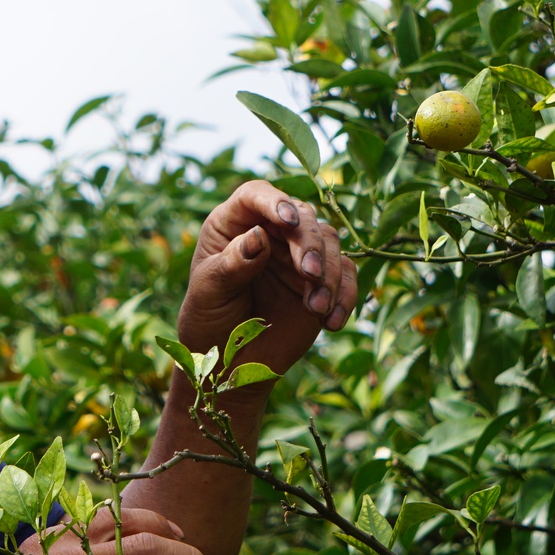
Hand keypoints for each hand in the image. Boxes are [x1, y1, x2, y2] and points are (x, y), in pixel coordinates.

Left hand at [178, 181, 359, 378]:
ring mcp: (297, 254)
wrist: (228, 360)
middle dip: (310, 243)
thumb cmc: (209, 317)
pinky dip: (345, 295)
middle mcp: (270, 231)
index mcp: (234, 223)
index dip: (273, 201)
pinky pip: (345, 275)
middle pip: (301, 217)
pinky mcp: (321, 280)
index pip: (255, 195)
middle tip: (310, 274)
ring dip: (329, 273)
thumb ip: (232, 264)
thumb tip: (258, 236)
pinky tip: (332, 322)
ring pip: (329, 242)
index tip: (287, 219)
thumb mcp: (210, 291)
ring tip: (316, 308)